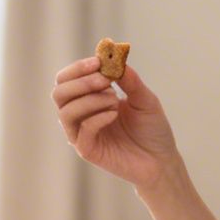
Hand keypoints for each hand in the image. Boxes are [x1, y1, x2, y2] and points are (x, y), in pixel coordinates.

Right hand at [51, 55, 179, 189]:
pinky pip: (82, 131)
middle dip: (81, 82)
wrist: (161, 160)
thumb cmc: (151, 129)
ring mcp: (81, 134)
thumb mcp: (144, 98)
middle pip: (59, 93)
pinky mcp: (87, 150)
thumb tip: (114, 58)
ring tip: (115, 100)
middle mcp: (80, 116)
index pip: (67, 79)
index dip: (78, 68)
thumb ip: (129, 80)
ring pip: (66, 111)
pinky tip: (115, 113)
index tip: (99, 61)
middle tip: (105, 79)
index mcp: (88, 99)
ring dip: (90, 99)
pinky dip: (97, 117)